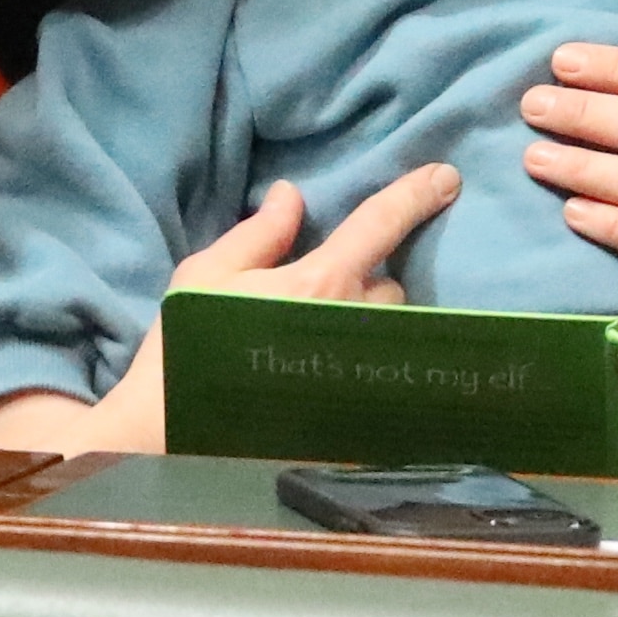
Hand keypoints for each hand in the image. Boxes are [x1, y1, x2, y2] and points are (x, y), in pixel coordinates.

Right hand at [0, 167, 458, 459]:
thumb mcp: (207, 276)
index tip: (446, 177)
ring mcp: (364, 374)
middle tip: (323, 299)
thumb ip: (259, 234)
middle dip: (368, 286)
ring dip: (369, 329)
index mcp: (319, 283)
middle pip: (391, 289)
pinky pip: (382, 381)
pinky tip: (327, 382)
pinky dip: (364, 372)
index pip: (379, 225)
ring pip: (391, 335)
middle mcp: (354, 325)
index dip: (414, 195)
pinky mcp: (362, 417)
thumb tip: (292, 195)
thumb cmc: (186, 349)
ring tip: (322, 344)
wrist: (171, 438)